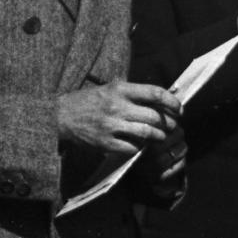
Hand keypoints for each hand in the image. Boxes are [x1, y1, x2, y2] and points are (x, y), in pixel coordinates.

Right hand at [55, 80, 180, 157]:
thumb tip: (163, 98)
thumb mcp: (110, 88)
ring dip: (160, 137)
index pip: (155, 93)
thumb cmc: (89, 101)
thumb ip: (134, 93)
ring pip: (148, 133)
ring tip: (161, 137)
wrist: (58, 116)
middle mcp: (116, 106)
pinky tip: (142, 146)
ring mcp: (111, 126)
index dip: (172, 102)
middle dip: (170, 123)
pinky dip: (142, 148)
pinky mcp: (105, 142)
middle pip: (156, 117)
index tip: (179, 109)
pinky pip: (133, 148)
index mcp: (119, 90)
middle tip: (173, 126)